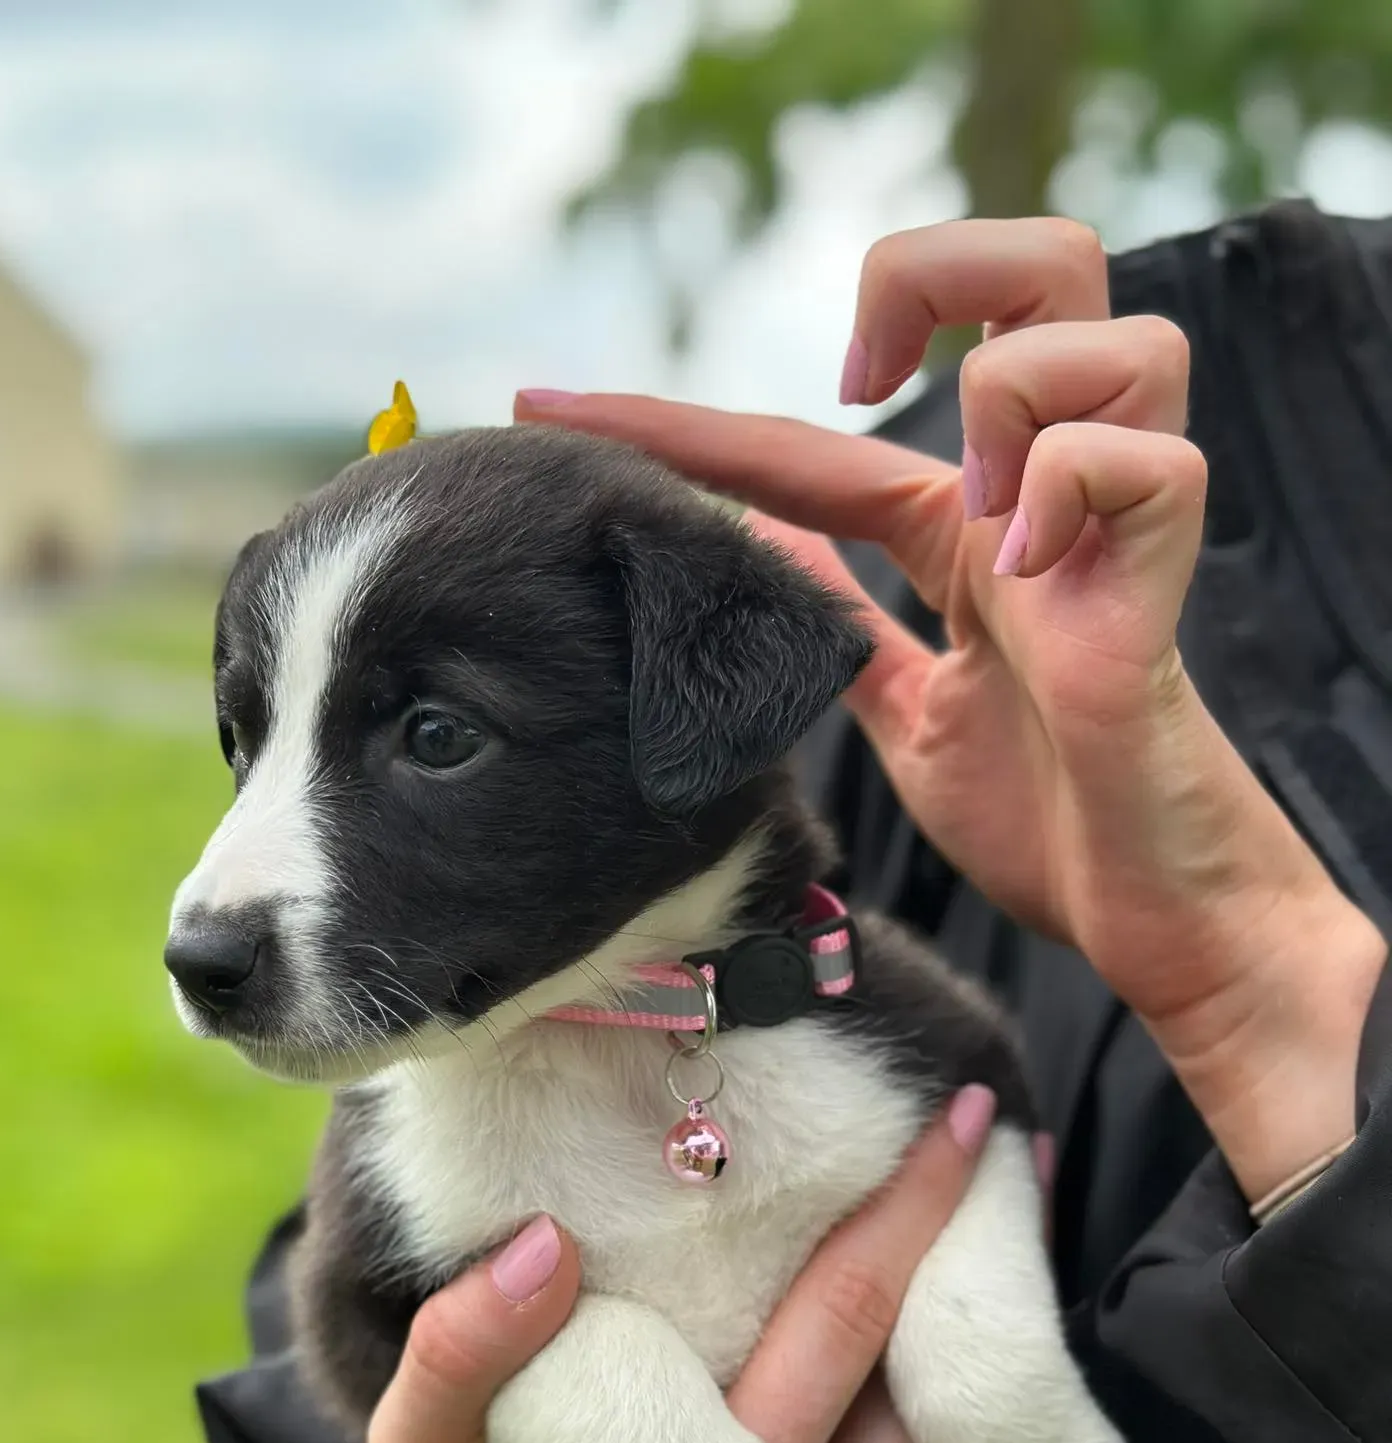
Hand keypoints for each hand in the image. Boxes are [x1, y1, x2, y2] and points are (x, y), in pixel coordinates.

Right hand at [367, 1087, 997, 1442]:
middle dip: (964, 1256)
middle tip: (997, 1141)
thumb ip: (457, 1351)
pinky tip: (932, 1347)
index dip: (905, 1214)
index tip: (959, 1115)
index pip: (843, 1327)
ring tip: (980, 1218)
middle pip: (927, 1386)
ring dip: (964, 1340)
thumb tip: (542, 1248)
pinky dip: (951, 1425)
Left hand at [514, 218, 1384, 1203]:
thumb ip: (847, 633)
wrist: (1138, 913)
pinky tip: (1028, 573)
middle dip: (934, 276)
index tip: (544, 415)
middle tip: (865, 382)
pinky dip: (1076, 488)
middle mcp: (1038, 503)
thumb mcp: (909, 714)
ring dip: (1016, 393)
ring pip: (1105, 330)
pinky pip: (1146, 464)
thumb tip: (758, 564)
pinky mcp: (1160, 590)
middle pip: (1037, 268)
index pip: (812, 444)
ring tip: (977, 512)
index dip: (682, 427)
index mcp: (966, 533)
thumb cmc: (1042, 815)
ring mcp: (1107, 533)